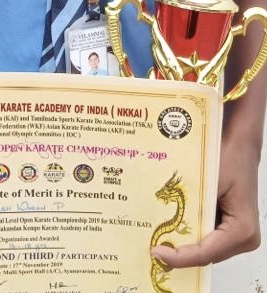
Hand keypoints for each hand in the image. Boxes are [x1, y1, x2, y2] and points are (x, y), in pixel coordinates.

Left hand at [151, 133, 260, 268]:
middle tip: (154, 248)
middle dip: (181, 252)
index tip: (157, 252)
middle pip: (207, 254)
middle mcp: (245, 238)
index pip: (206, 253)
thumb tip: (165, 224)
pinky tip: (175, 227)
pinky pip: (211, 238)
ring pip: (208, 249)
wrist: (241, 145)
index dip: (180, 257)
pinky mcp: (234, 229)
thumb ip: (191, 205)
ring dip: (186, 244)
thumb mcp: (208, 182)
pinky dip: (194, 234)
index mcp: (242, 229)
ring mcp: (241, 235)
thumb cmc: (230, 158)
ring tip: (161, 239)